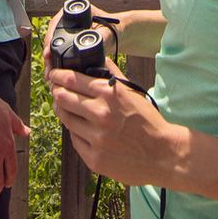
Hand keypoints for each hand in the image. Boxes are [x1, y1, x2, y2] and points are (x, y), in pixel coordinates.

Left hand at [48, 60, 177, 187]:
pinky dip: (76, 132)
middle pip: (62, 98)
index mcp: (110, 94)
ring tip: (66, 108)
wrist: (163, 154)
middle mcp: (100, 114)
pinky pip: (75, 140)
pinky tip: (82, 129)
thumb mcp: (132, 93)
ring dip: (63, 111)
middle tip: (56, 90)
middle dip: (56, 91)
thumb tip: (97, 60)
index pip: (71, 80)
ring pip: (66, 119)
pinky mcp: (94, 158)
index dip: (58, 75)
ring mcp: (96, 138)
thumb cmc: (148, 122)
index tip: (54, 75)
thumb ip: (112, 76)